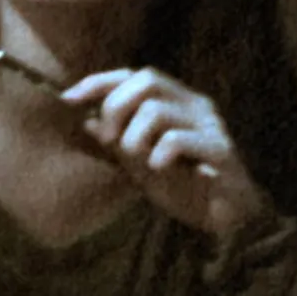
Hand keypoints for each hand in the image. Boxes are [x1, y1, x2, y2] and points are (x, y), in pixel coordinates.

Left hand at [60, 67, 272, 235]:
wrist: (228, 220)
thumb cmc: (184, 187)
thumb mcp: (140, 164)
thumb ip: (118, 142)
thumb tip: (86, 120)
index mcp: (176, 102)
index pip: (134, 75)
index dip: (99, 82)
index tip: (69, 99)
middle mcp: (194, 105)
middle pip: (147, 80)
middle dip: (116, 106)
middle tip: (109, 139)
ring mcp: (209, 125)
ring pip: (157, 110)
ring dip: (134, 136)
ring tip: (136, 159)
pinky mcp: (220, 150)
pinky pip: (179, 139)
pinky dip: (159, 153)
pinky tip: (158, 168)